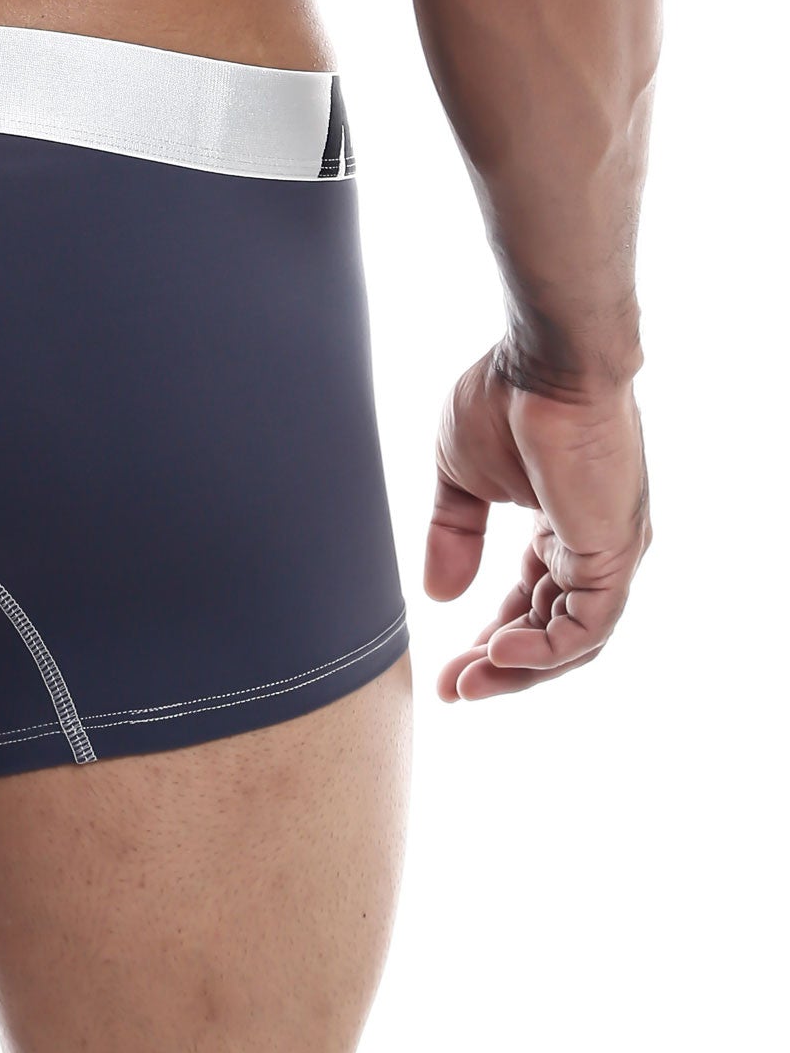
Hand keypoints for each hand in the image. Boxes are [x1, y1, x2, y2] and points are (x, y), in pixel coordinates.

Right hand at [424, 346, 651, 700]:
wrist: (546, 362)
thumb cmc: (504, 398)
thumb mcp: (460, 479)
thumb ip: (453, 536)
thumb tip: (437, 596)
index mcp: (561, 526)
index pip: (532, 601)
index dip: (490, 637)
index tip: (447, 668)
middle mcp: (594, 545)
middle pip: (552, 630)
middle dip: (500, 667)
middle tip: (453, 691)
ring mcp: (609, 552)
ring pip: (572, 639)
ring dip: (518, 668)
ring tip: (469, 683)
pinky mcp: (615, 553)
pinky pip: (587, 625)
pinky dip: (545, 647)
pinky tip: (499, 650)